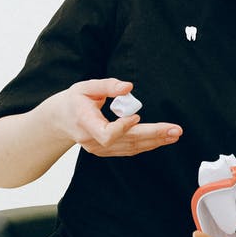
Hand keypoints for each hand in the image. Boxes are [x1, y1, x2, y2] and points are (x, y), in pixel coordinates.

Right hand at [43, 78, 181, 155]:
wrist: (60, 120)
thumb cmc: (74, 101)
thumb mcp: (86, 87)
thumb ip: (107, 85)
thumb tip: (129, 87)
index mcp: (85, 123)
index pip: (105, 134)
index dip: (122, 128)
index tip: (135, 116)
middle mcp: (93, 140)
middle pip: (126, 142)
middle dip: (152, 135)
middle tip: (174, 130)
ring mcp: (99, 149)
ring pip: (131, 148)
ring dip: (155, 141)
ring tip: (174, 134)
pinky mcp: (107, 151)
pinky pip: (130, 149)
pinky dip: (147, 144)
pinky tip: (162, 138)